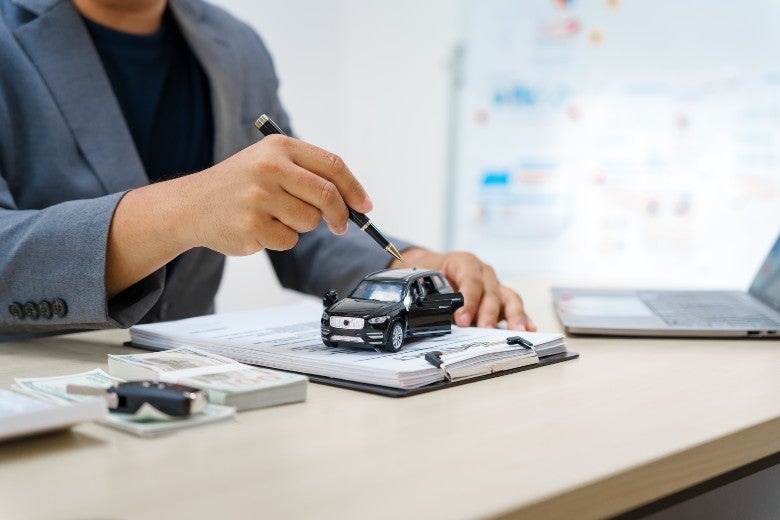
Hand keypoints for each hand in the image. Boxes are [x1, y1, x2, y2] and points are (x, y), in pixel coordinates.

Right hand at [177, 135, 371, 254]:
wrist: (191, 205)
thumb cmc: (239, 185)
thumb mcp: (268, 163)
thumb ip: (308, 174)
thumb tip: (353, 202)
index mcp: (278, 147)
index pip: (332, 165)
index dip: (354, 188)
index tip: (365, 205)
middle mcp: (269, 168)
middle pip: (327, 195)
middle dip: (340, 215)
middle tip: (340, 225)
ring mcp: (260, 197)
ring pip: (310, 221)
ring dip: (301, 226)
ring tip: (274, 216)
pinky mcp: (253, 225)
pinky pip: (289, 240)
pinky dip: (281, 239)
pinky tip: (259, 228)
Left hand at [390, 249, 535, 330]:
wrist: (431, 267)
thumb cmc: (429, 272)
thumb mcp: (424, 278)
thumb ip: (431, 295)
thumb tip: (433, 315)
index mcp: (465, 262)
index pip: (471, 281)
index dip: (468, 301)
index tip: (462, 319)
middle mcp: (484, 273)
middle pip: (491, 292)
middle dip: (488, 313)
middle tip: (485, 329)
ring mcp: (494, 285)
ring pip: (509, 298)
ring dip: (513, 315)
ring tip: (517, 330)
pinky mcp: (499, 299)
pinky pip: (513, 307)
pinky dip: (522, 317)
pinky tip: (529, 328)